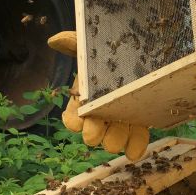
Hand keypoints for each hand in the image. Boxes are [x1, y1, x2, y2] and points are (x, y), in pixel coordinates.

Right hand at [48, 31, 149, 160]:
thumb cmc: (109, 53)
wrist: (140, 57)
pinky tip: (134, 153)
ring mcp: (119, 123)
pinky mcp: (139, 126)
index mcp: (84, 101)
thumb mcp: (91, 45)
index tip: (80, 119)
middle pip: (93, 135)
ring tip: (124, 127)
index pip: (73, 119)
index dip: (75, 121)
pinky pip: (135, 143)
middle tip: (102, 126)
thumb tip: (55, 41)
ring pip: (113, 141)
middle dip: (97, 133)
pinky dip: (135, 148)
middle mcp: (99, 117)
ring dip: (116, 138)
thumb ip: (75, 43)